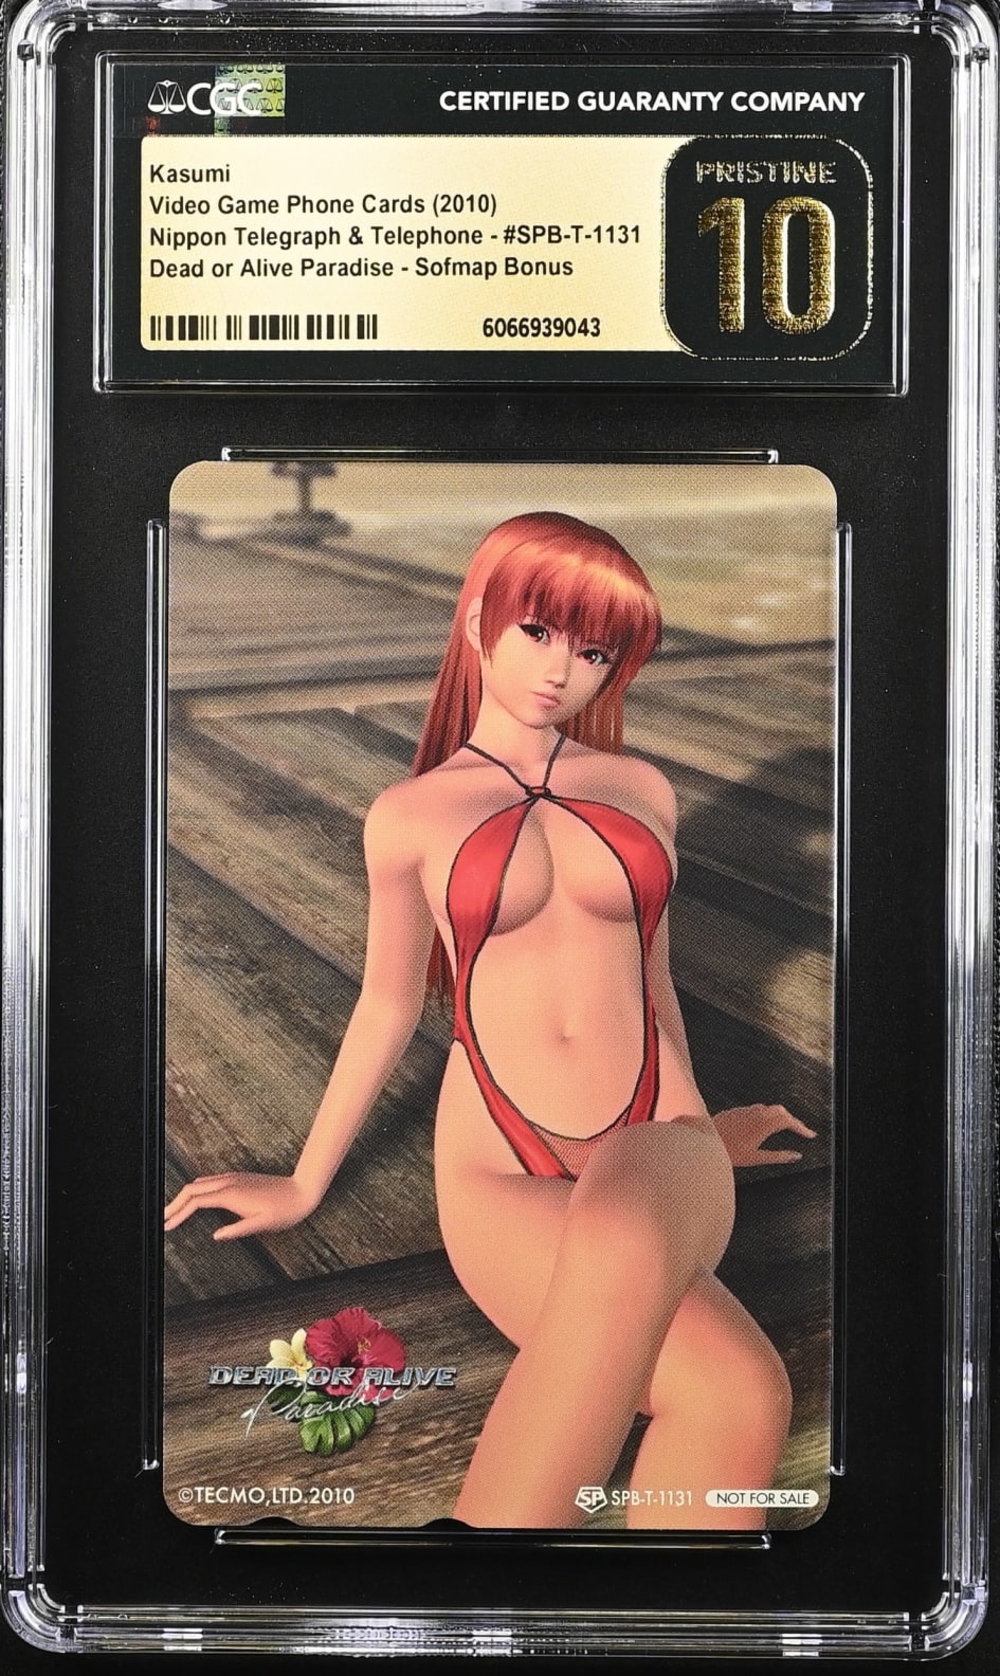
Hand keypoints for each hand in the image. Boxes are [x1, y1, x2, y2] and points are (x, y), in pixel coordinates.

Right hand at [163, 1173, 317, 1240]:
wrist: (301, 1191)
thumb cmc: (284, 1211)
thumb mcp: (262, 1226)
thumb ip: (238, 1230)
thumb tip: (215, 1236)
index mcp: (231, 1195)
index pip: (195, 1202)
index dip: (178, 1214)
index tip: (167, 1226)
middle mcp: (229, 1183)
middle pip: (192, 1189)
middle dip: (174, 1204)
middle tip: (162, 1220)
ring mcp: (233, 1178)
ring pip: (200, 1183)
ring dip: (184, 1196)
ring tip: (173, 1212)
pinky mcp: (238, 1178)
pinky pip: (210, 1182)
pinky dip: (196, 1190)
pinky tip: (194, 1200)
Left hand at [711, 1105, 816, 1167]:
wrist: (704, 1142)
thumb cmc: (728, 1153)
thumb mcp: (756, 1159)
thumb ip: (778, 1156)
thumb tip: (796, 1156)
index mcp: (764, 1125)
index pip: (789, 1121)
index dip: (802, 1128)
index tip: (810, 1135)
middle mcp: (756, 1113)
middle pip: (781, 1111)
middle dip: (793, 1120)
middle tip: (799, 1131)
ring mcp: (745, 1110)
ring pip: (768, 1108)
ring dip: (779, 1116)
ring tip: (785, 1127)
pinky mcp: (736, 1110)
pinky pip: (755, 1109)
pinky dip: (765, 1115)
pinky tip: (763, 1124)